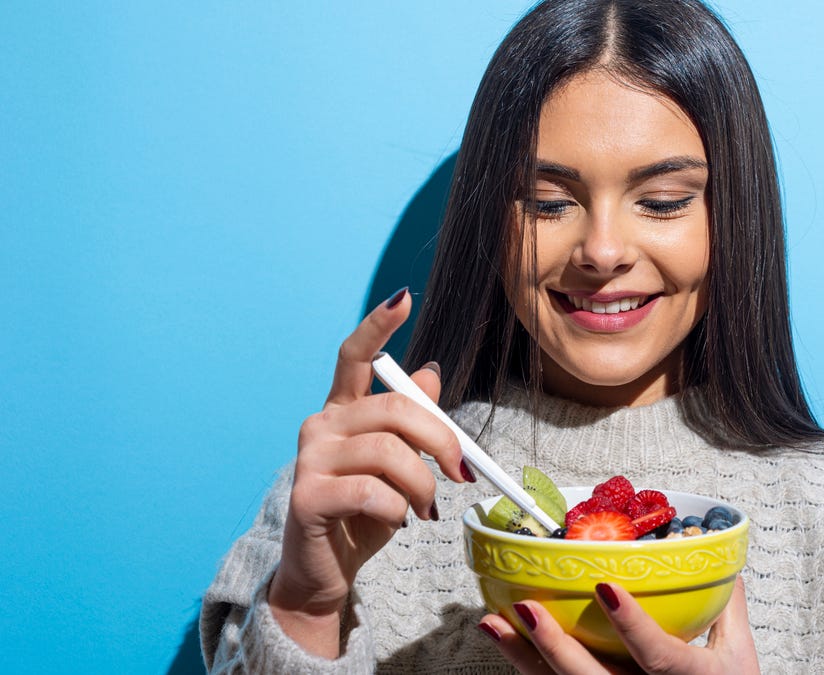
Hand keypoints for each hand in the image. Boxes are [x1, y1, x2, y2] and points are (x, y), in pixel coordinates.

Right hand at [268, 288, 473, 656]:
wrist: (325, 569)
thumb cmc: (364, 512)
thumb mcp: (398, 463)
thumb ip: (410, 421)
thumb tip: (430, 371)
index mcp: (343, 409)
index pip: (356, 355)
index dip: (379, 325)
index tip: (404, 297)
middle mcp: (321, 424)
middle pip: (395, 408)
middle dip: (441, 440)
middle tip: (461, 473)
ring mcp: (309, 458)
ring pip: (389, 453)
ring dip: (422, 486)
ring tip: (424, 508)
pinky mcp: (307, 496)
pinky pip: (372, 492)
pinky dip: (397, 509)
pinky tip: (393, 520)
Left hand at [478, 576, 759, 673]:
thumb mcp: (739, 655)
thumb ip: (728, 606)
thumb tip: (720, 555)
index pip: (659, 658)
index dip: (632, 626)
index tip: (606, 588)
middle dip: (556, 648)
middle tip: (528, 608)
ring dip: (524, 657)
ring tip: (492, 622)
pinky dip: (526, 665)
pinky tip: (503, 637)